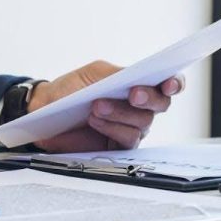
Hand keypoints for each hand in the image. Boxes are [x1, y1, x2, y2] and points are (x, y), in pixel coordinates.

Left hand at [26, 60, 184, 151]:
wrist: (46, 110)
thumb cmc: (72, 89)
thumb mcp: (96, 74)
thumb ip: (120, 74)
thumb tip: (139, 75)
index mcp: (138, 84)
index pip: (167, 84)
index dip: (174, 83)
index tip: (169, 83)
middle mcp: (140, 107)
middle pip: (160, 104)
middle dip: (149, 98)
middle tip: (133, 94)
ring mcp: (131, 127)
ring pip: (142, 123)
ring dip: (121, 113)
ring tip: (96, 106)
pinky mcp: (118, 146)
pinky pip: (127, 139)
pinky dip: (112, 128)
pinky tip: (95, 120)